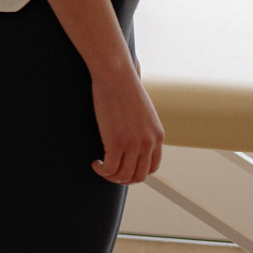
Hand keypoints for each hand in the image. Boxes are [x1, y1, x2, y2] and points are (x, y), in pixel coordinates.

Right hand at [90, 66, 164, 184]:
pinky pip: (109, 168)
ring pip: (123, 175)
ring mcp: (133, 143)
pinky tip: (95, 162)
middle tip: (109, 171)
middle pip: (138, 175)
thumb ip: (141, 125)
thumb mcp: (141, 110)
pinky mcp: (116, 141)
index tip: (123, 168)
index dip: (136, 172)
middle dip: (122, 178)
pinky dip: (101, 170)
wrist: (115, 74)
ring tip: (100, 167)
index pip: (152, 167)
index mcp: (157, 136)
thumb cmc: (123, 86)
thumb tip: (132, 128)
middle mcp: (149, 142)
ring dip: (110, 176)